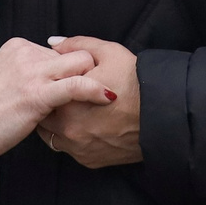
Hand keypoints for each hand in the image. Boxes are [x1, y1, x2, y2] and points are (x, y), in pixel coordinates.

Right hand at [0, 38, 112, 158]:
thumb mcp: (6, 79)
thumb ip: (28, 72)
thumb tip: (53, 77)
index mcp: (19, 48)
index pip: (59, 50)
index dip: (72, 68)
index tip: (80, 82)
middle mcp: (27, 54)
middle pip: (73, 53)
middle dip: (87, 70)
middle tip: (93, 90)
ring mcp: (33, 72)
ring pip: (80, 63)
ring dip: (95, 78)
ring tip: (106, 94)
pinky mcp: (38, 93)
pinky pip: (76, 85)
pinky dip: (95, 89)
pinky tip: (108, 96)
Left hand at [38, 36, 140, 167]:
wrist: (163, 114)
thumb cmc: (137, 82)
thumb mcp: (108, 53)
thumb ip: (76, 46)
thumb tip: (53, 43)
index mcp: (66, 102)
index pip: (42, 95)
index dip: (49, 87)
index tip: (57, 82)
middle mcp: (68, 129)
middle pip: (44, 118)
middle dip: (50, 107)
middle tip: (63, 97)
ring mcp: (78, 148)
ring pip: (54, 137)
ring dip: (59, 126)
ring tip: (75, 113)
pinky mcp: (90, 161)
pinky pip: (71, 151)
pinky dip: (75, 140)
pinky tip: (87, 127)